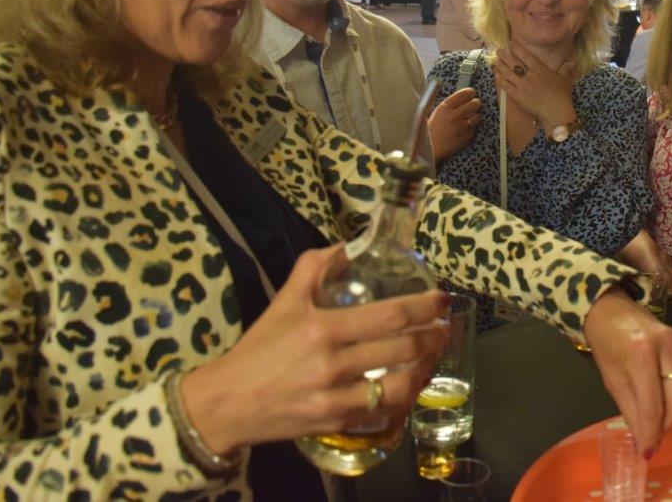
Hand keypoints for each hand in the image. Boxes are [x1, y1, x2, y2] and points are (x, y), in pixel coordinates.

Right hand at [181, 246, 449, 453]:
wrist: (227, 404)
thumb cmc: (259, 349)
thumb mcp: (283, 302)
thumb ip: (313, 268)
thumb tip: (346, 245)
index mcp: (323, 329)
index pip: (389, 316)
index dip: (423, 307)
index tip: (442, 300)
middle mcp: (334, 365)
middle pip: (403, 349)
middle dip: (433, 336)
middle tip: (444, 325)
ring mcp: (337, 399)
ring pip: (401, 386)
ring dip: (426, 368)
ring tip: (433, 354)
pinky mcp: (337, 425)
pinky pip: (383, 411)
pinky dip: (404, 396)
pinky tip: (411, 383)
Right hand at [428, 87, 481, 161]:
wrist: (429, 148)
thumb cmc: (432, 129)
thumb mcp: (437, 112)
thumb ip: (450, 104)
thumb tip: (464, 96)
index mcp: (445, 107)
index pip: (464, 94)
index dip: (471, 92)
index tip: (472, 93)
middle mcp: (454, 115)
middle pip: (475, 104)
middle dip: (476, 103)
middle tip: (475, 105)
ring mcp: (461, 127)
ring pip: (477, 116)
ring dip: (475, 116)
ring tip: (469, 119)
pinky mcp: (466, 137)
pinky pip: (474, 129)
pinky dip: (471, 128)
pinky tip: (464, 130)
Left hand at [493, 41, 576, 130]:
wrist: (556, 112)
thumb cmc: (562, 96)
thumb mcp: (565, 80)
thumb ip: (566, 70)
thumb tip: (573, 62)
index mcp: (541, 70)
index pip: (527, 56)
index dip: (518, 48)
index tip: (510, 43)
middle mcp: (530, 75)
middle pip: (515, 63)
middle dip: (505, 56)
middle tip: (498, 50)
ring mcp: (522, 86)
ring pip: (509, 73)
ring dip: (501, 66)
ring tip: (495, 60)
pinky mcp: (517, 96)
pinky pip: (506, 86)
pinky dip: (501, 80)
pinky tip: (496, 75)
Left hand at [583, 287, 671, 456]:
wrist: (609, 308)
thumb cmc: (604, 343)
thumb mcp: (611, 379)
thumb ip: (630, 410)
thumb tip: (644, 441)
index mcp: (641, 355)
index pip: (653, 405)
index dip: (652, 433)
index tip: (647, 453)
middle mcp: (665, 347)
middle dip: (667, 425)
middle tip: (653, 440)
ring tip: (656, 424)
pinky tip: (662, 404)